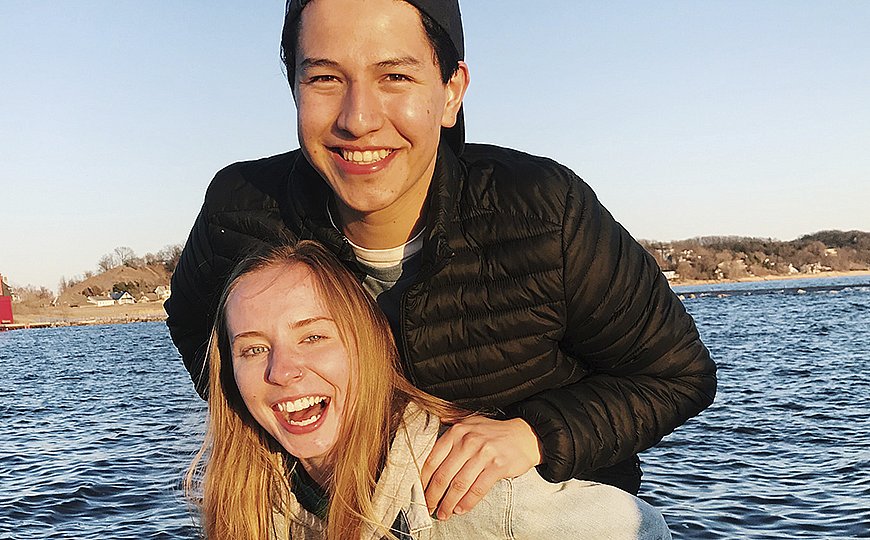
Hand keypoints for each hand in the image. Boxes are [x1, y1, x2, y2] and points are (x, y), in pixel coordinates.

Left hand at [420, 416, 542, 519]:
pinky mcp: (497, 467)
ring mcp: (483, 454)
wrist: (525, 435)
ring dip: (448, 503)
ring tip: (443, 513)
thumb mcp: (471, 422)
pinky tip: (460, 509)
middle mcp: (468, 441)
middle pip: (443, 475)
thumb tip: (435, 422)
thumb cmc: (494, 432)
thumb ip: (452, 425)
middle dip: (433, 496)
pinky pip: (477, 489)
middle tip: (429, 507)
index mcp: (457, 432)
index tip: (420, 492)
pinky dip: (467, 503)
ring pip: (459, 485)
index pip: (433, 459)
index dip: (424, 480)